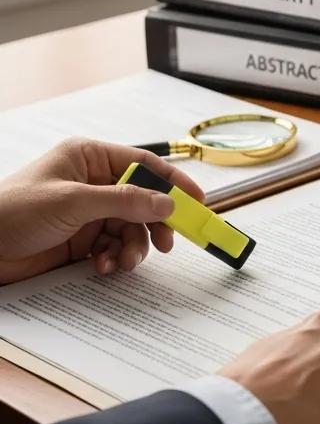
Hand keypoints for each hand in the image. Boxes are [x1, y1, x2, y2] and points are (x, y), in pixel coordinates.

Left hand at [0, 137, 204, 284]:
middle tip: (166, 244)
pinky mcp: (82, 238)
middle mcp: (92, 183)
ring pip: (132, 228)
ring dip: (132, 247)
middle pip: (143, 201)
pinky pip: (114, 246)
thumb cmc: (12, 212)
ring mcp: (88, 212)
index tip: (197, 202)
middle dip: (154, 224)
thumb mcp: (73, 202)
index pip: (144, 165)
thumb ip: (124, 201)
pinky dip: (114, 258)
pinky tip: (101, 265)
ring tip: (121, 262)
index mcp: (89, 158)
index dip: (173, 183)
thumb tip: (166, 202)